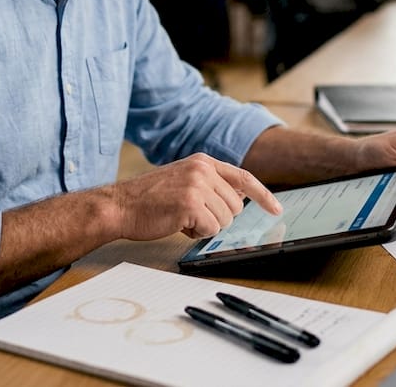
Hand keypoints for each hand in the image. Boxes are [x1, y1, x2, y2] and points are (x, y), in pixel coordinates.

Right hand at [107, 154, 281, 239]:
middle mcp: (202, 169)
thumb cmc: (148, 199)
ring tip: (181, 217)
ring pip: (225, 220)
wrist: (119, 206)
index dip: (264, 195)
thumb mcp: (183, 180)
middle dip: (218, 218)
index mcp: (203, 162)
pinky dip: (196, 233)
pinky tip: (177, 224)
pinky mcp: (189, 203)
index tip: (276, 209)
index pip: (243, 178)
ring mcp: (196, 185)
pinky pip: (210, 229)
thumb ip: (210, 184)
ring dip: (205, 226)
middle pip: (236, 206)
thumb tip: (238, 198)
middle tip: (192, 215)